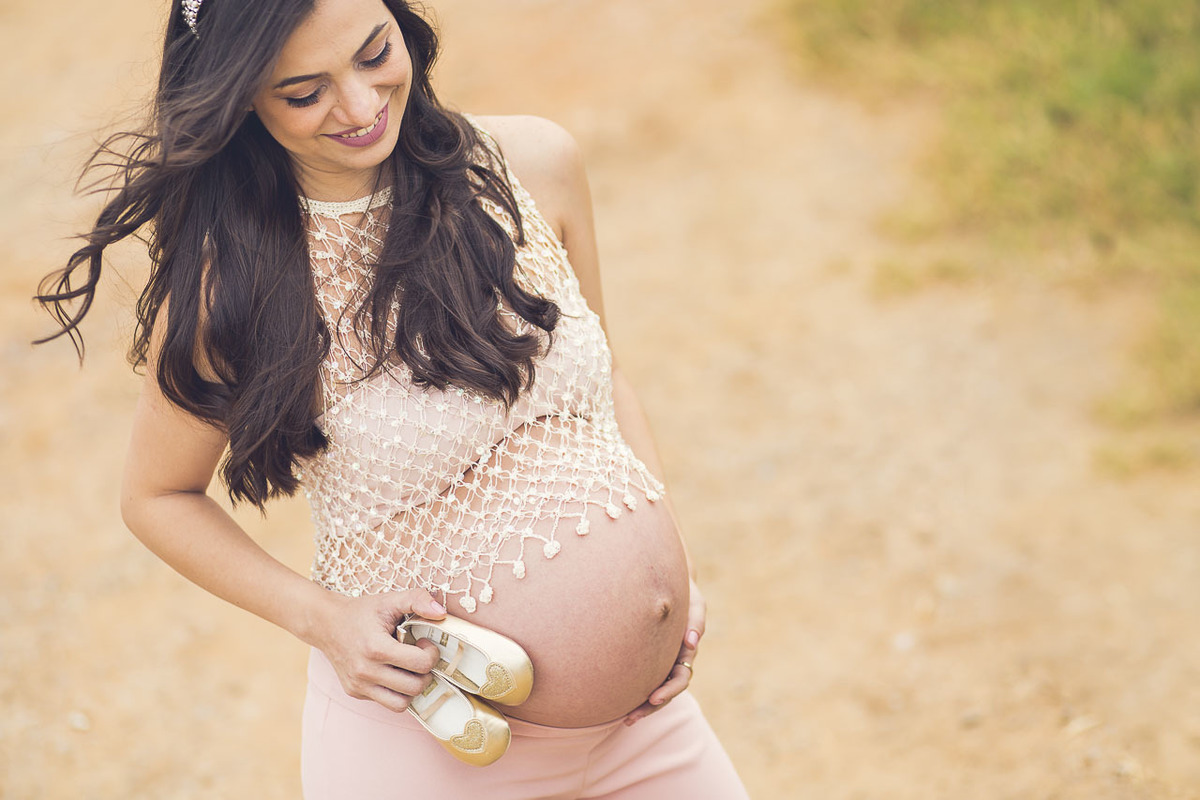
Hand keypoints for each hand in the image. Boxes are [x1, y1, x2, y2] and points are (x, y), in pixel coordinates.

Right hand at [310, 588, 446, 713]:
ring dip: (412, 687)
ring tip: (409, 669)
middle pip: (414, 687)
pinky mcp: (354, 693)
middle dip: (425, 672)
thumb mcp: (390, 600)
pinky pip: (386, 702)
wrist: (326, 624)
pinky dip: (396, 692)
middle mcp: (365, 671)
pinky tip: (394, 673)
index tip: (424, 643)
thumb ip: (417, 600)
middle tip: (419, 657)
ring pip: (401, 703)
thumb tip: (441, 612)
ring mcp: (358, 685)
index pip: (420, 664)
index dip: (431, 654)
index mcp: (376, 648)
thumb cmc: (362, 612)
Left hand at [624, 577, 705, 725]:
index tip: (654, 697)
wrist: (671, 584)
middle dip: (652, 706)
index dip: (669, 690)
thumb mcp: (695, 602)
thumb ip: (696, 620)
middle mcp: (676, 661)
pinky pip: (644, 680)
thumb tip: (691, 642)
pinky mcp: (650, 658)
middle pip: (667, 691)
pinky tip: (620, 704)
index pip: (681, 678)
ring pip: (655, 690)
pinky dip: (635, 693)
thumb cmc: (685, 594)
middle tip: (631, 718)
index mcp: (687, 651)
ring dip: (643, 707)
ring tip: (626, 720)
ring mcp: (664, 662)